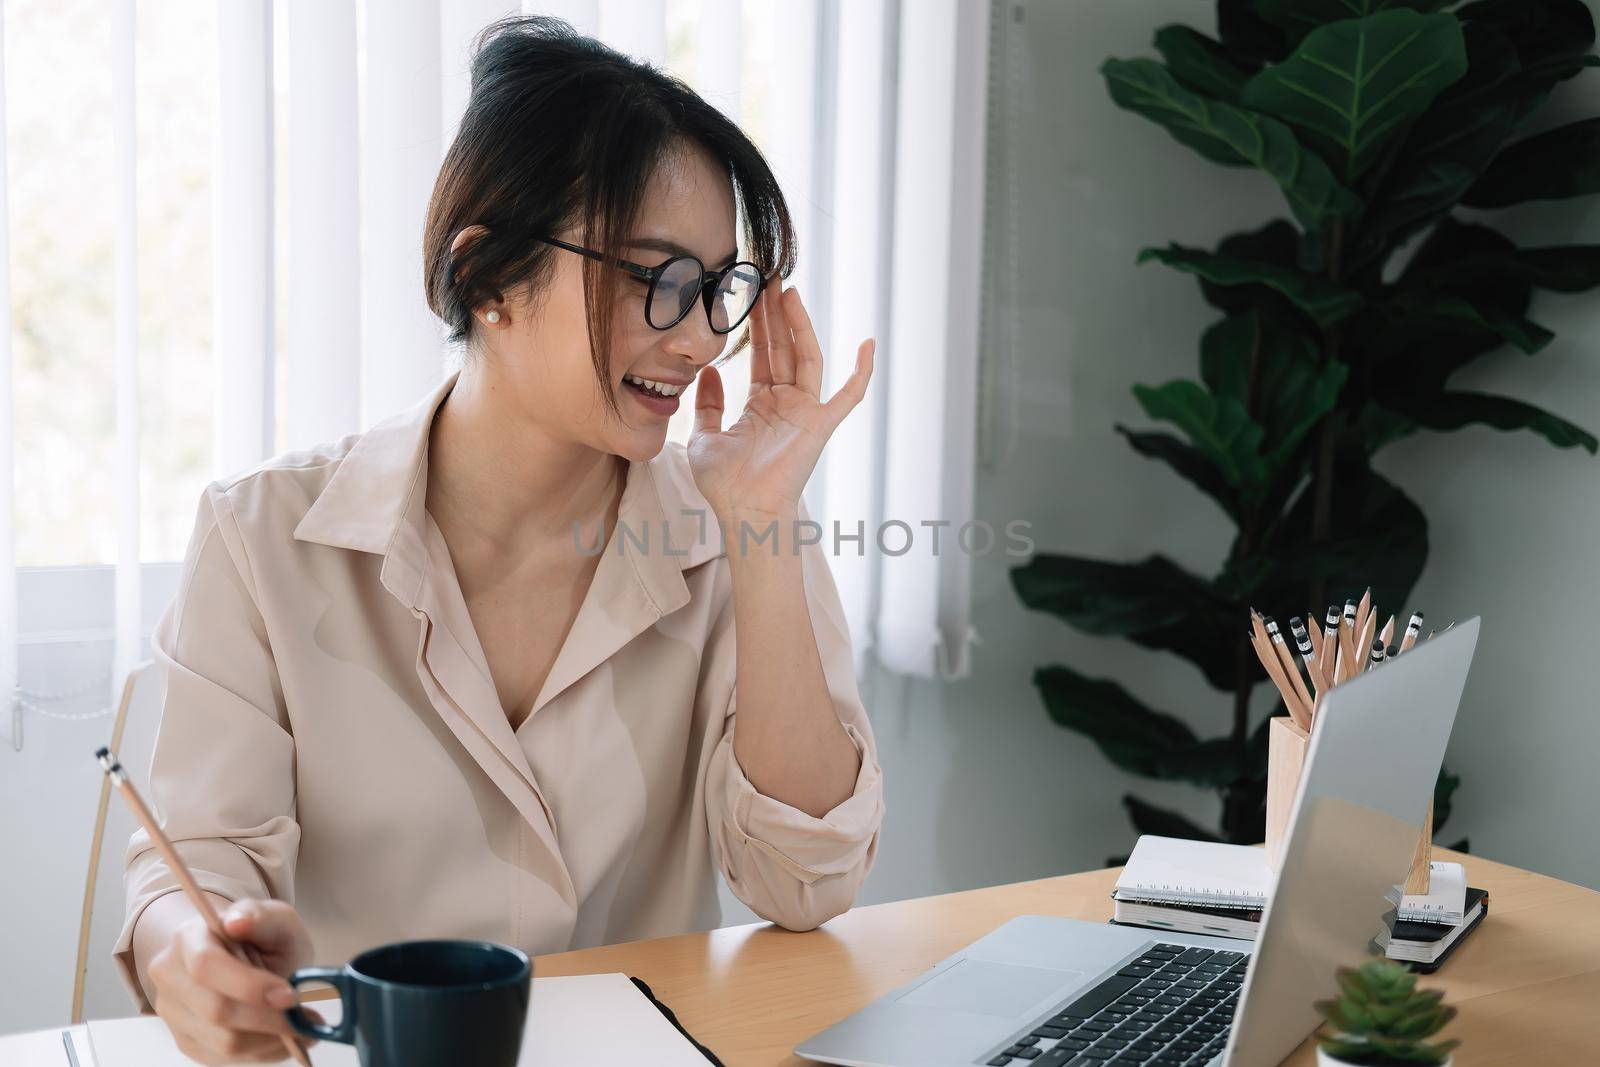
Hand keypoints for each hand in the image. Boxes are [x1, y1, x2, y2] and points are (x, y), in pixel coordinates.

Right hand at [147, 898, 321, 1063]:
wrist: (248, 957)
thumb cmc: (263, 936)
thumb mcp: (275, 918)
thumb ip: (261, 917)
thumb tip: (238, 922)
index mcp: (188, 938)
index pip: (206, 966)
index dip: (249, 986)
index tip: (290, 995)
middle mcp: (170, 977)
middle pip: (215, 1011)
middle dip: (268, 1019)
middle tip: (307, 1018)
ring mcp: (174, 1013)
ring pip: (221, 1042)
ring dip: (270, 1040)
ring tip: (302, 1027)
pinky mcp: (186, 1040)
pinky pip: (224, 1058)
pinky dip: (263, 1052)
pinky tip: (284, 1037)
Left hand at [687, 277, 873, 522]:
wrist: (743, 512)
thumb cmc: (725, 484)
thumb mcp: (704, 437)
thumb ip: (707, 404)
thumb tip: (708, 370)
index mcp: (761, 405)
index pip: (761, 355)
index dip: (757, 325)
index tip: (749, 293)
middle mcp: (787, 404)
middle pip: (785, 349)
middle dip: (777, 314)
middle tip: (768, 278)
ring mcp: (806, 412)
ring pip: (807, 358)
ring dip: (800, 326)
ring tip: (788, 292)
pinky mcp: (821, 424)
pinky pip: (848, 395)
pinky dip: (860, 371)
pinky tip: (867, 343)